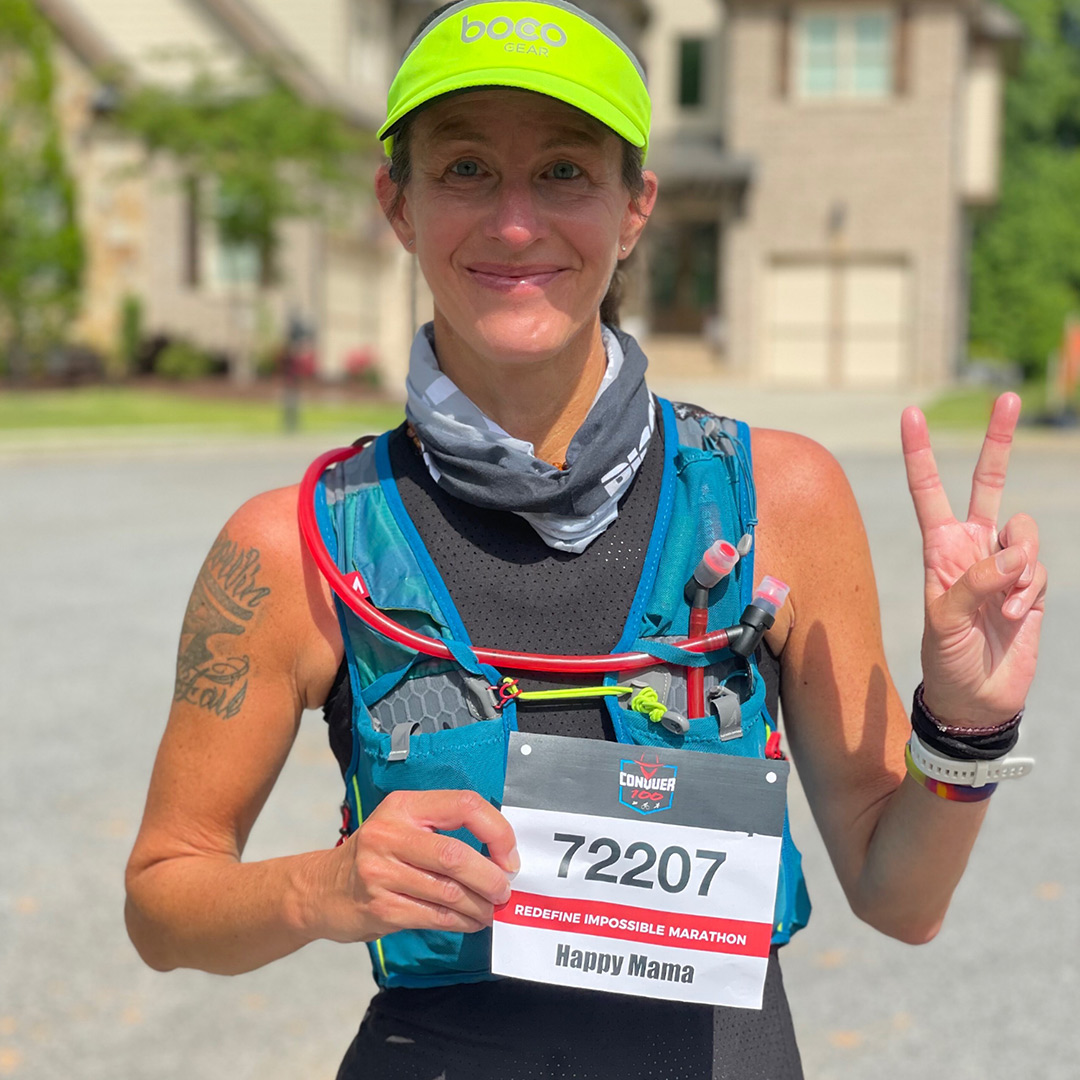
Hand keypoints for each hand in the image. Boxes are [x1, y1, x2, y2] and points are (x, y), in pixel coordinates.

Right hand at [309, 789, 518, 942]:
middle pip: (456, 856)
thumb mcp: (404, 824)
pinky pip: (434, 916)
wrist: (323, 888)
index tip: (509, 856)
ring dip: (480, 906)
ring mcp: (381, 873)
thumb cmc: (377, 854)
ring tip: (491, 910)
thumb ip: (444, 829)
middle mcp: (389, 835)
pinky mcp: (381, 908)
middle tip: (505, 890)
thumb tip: (501, 854)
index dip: (496, 831)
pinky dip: (461, 921)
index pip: (464, 805)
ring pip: (449, 892)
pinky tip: (471, 921)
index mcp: (404, 806)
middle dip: (491, 877)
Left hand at [901, 393, 1046, 726]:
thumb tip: (1016, 553)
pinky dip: (1030, 592)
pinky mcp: (1031, 586)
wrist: (977, 698)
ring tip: (1003, 607)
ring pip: (1024, 532)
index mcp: (939, 549)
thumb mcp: (945, 620)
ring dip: (1019, 568)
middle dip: (997, 442)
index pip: (927, 491)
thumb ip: (976, 582)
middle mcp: (971, 548)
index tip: (910, 413)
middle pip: (986, 484)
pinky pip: (1038, 570)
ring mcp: (1004, 565)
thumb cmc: (946, 658)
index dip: (920, 453)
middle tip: (1008, 397)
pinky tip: (1016, 617)